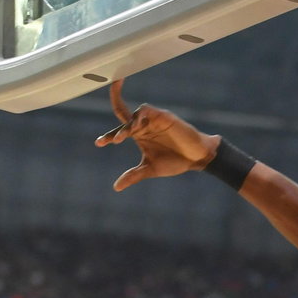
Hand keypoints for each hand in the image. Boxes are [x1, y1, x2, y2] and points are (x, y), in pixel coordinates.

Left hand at [94, 80, 219, 190]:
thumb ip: (134, 175)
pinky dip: (140, 116)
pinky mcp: (164, 116)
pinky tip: (137, 126)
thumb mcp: (151, 169)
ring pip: (134, 115)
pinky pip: (147, 110)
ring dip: (127, 125)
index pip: (119, 130)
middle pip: (122, 116)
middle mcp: (144, 125)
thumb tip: (116, 187)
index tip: (99, 143)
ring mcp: (154, 120)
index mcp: (139, 135)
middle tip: (111, 142)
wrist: (197, 158)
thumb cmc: (176, 161)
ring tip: (123, 138)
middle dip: (115, 129)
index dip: (108, 136)